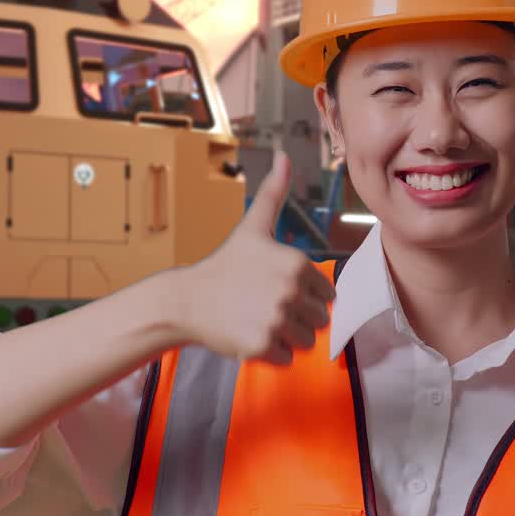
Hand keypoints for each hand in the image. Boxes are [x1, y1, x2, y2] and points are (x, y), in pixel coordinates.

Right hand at [176, 151, 335, 364]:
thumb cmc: (226, 264)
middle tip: (265, 306)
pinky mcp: (262, 345)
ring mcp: (276, 319)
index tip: (277, 289)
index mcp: (297, 264)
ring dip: (286, 337)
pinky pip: (287, 359)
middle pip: (319, 321)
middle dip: (297, 318)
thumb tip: (284, 156)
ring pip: (306, 342)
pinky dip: (271, 354)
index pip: (327, 296)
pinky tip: (249, 334)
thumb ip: (275, 193)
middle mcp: (290, 290)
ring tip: (257, 319)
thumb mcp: (253, 227)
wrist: (186, 300)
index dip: (305, 296)